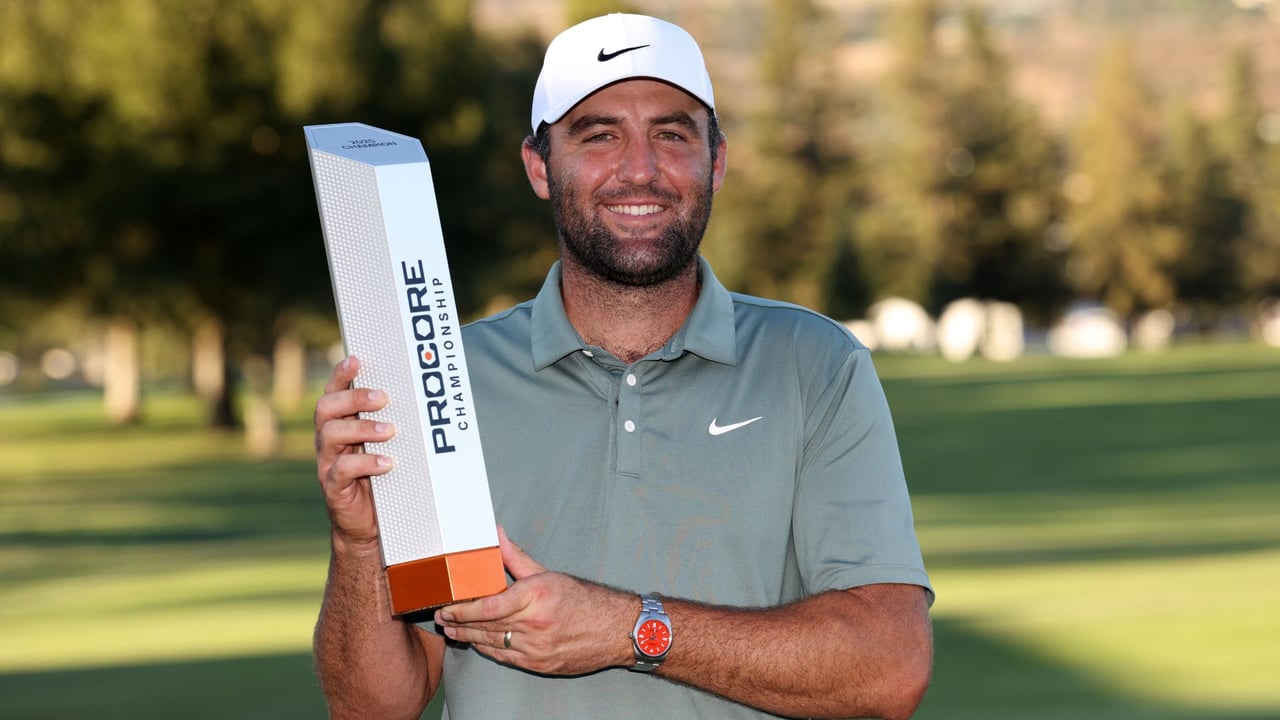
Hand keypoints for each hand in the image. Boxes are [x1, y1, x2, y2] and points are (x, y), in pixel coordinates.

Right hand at [313, 356, 395, 548]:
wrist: (370, 525)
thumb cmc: (383, 479)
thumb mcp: (389, 447)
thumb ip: (394, 423)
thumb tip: (427, 397)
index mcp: (341, 424)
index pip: (333, 392)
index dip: (341, 375)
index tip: (358, 360)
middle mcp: (329, 440)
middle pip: (326, 408)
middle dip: (353, 398)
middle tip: (382, 398)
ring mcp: (328, 463)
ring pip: (331, 435)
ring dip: (362, 428)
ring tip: (390, 431)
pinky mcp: (333, 488)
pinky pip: (341, 470)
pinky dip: (365, 463)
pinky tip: (386, 463)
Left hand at [435, 527, 635, 675]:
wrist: (616, 630)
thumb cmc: (585, 600)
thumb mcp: (548, 574)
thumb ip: (516, 557)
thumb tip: (496, 534)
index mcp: (536, 597)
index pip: (489, 606)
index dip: (463, 609)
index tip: (447, 605)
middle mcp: (535, 624)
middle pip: (485, 626)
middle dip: (459, 622)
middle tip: (441, 617)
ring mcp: (537, 648)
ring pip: (492, 643)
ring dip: (468, 637)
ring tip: (452, 630)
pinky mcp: (539, 664)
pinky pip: (505, 657)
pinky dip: (487, 649)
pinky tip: (476, 642)